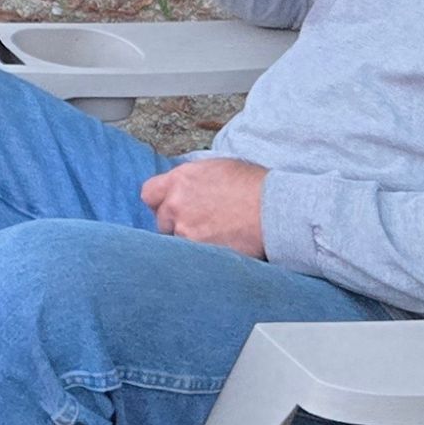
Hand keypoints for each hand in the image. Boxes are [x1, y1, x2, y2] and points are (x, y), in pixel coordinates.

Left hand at [140, 155, 267, 254]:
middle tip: (200, 224)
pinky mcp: (197, 251)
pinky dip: (201, 254)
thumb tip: (183, 186)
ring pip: (176, 241)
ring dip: (190, 240)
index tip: (171, 207)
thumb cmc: (254, 186)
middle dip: (176, 223)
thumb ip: (192, 178)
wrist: (274, 209)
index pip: (149, 194)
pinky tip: (220, 246)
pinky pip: (190, 256)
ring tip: (215, 236)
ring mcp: (185, 230)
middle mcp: (176, 204)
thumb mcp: (218, 168)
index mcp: (180, 179)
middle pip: (161, 220)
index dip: (160, 202)